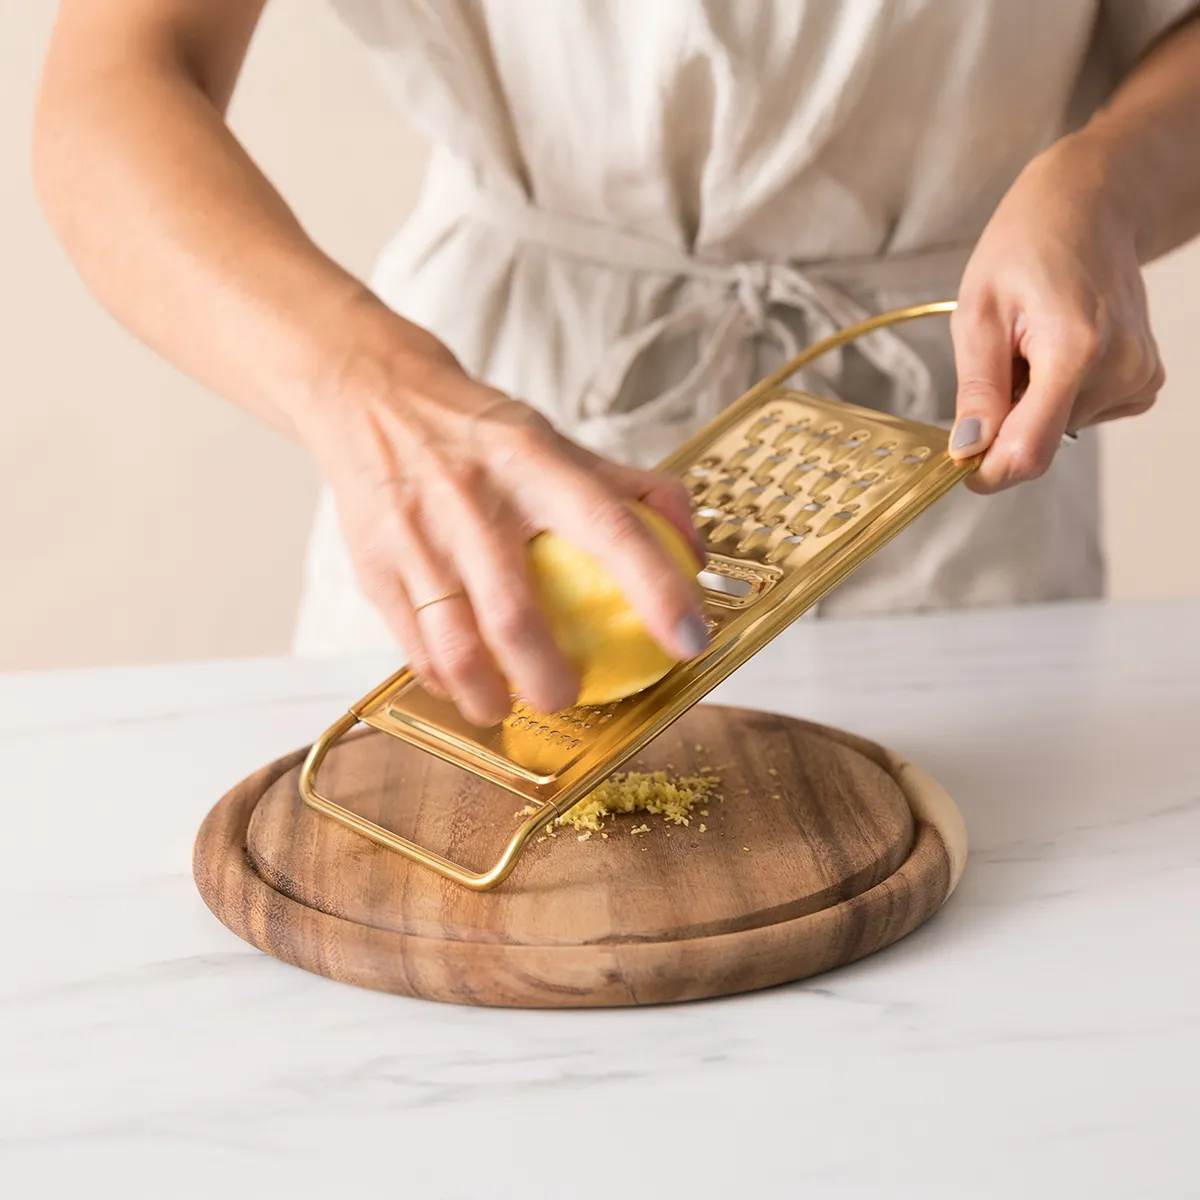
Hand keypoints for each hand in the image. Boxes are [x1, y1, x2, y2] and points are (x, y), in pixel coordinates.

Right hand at [301, 311, 707, 726]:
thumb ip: (633, 488)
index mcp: (532, 463)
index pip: (608, 527)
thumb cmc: (477, 432)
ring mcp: (418, 538)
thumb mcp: (556, 440)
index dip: (657, 589)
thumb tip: (694, 549)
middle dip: (549, 678)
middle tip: (570, 697)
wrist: (370, 398)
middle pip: (516, 614)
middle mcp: (473, 501)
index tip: (690, 640)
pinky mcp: (376, 567)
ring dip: (488, 695)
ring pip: (455, 645)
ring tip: (508, 707)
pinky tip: (465, 684)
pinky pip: (414, 645)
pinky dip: (445, 679)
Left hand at [949, 134, 1164, 491]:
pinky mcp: (1145, 382)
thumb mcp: (979, 313)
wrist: (1089, 209)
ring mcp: (1139, 377)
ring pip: (1059, 429)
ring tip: (1034, 343)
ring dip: (1031, 401)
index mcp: (1075, 351)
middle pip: (1040, 440)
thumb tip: (968, 450)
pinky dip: (1060, 394)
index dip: (988, 471)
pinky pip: (1083, 414)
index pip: (1029, 451)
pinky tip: (1061, 348)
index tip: (961, 464)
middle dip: (1006, 417)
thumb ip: (977, 390)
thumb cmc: (1027, 248)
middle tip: (1004, 358)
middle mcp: (1119, 369)